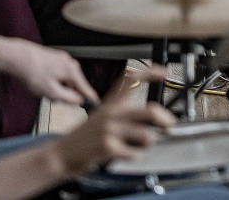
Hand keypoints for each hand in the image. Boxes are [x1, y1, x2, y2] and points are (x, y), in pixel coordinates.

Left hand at [0, 37, 97, 104]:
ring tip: (41, 86)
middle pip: (74, 85)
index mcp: (73, 72)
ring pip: (65, 80)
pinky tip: (39, 79)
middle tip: (49, 96)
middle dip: (64, 93)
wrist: (17, 56)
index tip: (97, 105)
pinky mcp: (55, 58)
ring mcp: (63, 59)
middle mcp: (71, 63)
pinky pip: (58, 74)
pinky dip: (51, 80)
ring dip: (56, 87)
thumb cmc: (33, 73)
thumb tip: (79, 101)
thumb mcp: (51, 92)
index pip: (86, 89)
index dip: (90, 99)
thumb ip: (68, 98)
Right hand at [50, 66, 174, 175]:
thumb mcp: (102, 117)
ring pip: (146, 135)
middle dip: (165, 120)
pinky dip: (132, 156)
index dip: (150, 73)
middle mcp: (111, 113)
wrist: (60, 154)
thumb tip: (156, 117)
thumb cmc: (85, 137)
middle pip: (150, 111)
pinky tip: (120, 154)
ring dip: (146, 144)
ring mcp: (109, 130)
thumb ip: (126, 114)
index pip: (131, 80)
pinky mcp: (107, 147)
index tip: (164, 72)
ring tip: (134, 145)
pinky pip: (134, 153)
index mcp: (111, 103)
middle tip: (167, 126)